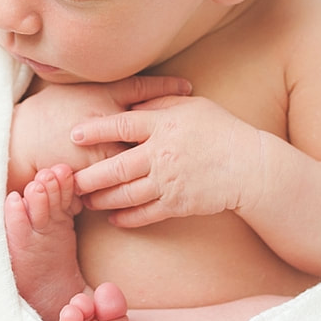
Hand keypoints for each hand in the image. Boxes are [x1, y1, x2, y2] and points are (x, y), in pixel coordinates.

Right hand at [7, 76, 191, 193]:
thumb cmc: (50, 111)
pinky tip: (158, 189)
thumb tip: (142, 90)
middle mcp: (105, 122)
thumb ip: (110, 91)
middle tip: (195, 131)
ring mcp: (100, 151)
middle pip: (148, 128)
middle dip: (172, 131)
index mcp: (101, 98)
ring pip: (138, 159)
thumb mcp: (80, 92)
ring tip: (183, 165)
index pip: (141, 89)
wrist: (21, 140)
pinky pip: (122, 183)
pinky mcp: (93, 175)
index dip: (166, 88)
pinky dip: (141, 187)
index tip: (188, 87)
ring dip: (161, 163)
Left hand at [70, 95, 261, 226]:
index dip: (95, 130)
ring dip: (103, 199)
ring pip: (126, 193)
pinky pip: (146, 213)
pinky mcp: (177, 204)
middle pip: (116, 166)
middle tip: (69, 179)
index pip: (121, 126)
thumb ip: (160, 102)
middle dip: (89, 175)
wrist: (251, 166)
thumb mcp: (192, 106)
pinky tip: (114, 219)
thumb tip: (133, 101)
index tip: (73, 135)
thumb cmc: (222, 130)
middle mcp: (161, 154)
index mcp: (163, 125)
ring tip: (85, 202)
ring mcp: (168, 181)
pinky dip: (127, 218)